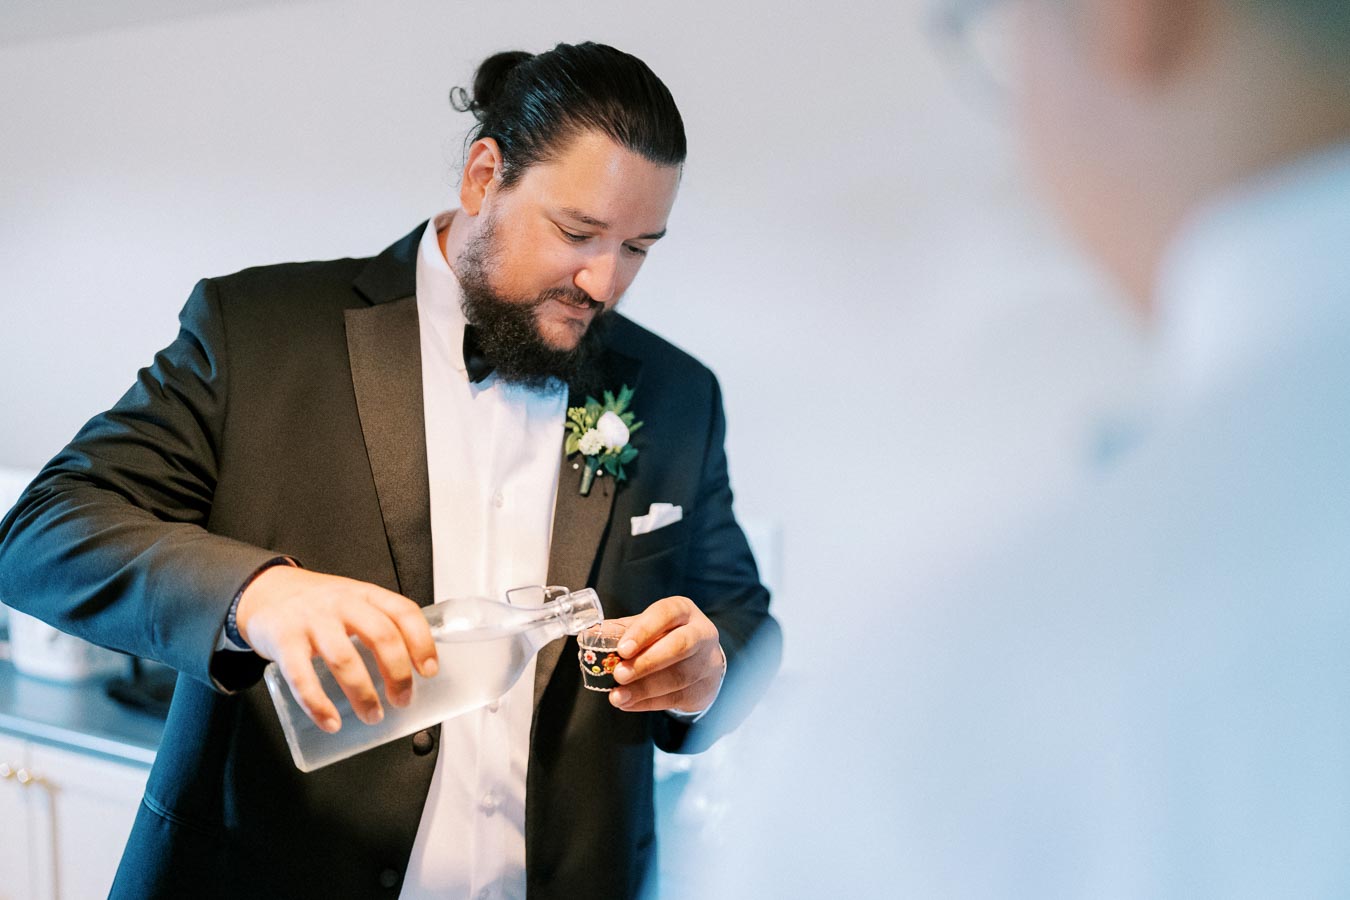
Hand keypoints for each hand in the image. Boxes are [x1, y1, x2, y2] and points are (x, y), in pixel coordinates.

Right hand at [236, 567, 438, 732]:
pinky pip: (301, 676)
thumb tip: (410, 673)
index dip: (422, 642)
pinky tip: (330, 722)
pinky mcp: (284, 640)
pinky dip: (317, 704)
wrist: (264, 591)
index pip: (403, 612)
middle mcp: (342, 603)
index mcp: (365, 594)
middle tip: (402, 700)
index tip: (430, 671)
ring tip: (372, 715)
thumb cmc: (318, 605)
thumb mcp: (353, 602)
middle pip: (381, 635)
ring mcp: (311, 620)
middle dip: (398, 673)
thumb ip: (377, 626)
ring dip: (363, 693)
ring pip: (344, 658)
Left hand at [608, 596, 724, 714]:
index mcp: (683, 611)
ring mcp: (707, 662)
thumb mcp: (645, 628)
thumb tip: (588, 636)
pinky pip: (677, 698)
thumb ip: (620, 632)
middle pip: (680, 646)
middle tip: (618, 675)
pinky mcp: (705, 688)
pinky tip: (629, 703)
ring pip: (679, 676)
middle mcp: (701, 633)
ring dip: (644, 689)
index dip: (644, 631)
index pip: (666, 614)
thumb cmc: (665, 639)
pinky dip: (649, 703)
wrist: (700, 661)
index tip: (622, 649)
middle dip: (647, 662)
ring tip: (617, 696)